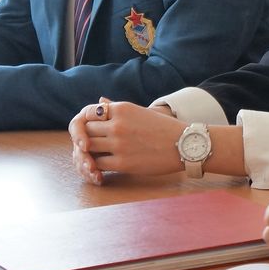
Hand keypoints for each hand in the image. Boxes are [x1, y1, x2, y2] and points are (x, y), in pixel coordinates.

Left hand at [69, 100, 186, 181]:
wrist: (184, 145)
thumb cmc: (163, 128)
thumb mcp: (140, 111)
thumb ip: (118, 108)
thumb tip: (101, 100)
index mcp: (122, 109)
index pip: (87, 113)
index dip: (84, 123)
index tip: (89, 130)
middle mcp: (117, 124)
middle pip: (85, 131)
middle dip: (84, 139)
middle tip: (88, 146)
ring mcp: (119, 144)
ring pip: (88, 148)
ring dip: (87, 154)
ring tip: (93, 157)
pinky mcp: (122, 163)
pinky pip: (97, 164)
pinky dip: (95, 167)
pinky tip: (101, 168)